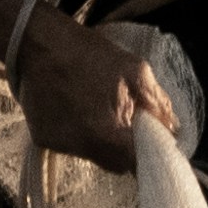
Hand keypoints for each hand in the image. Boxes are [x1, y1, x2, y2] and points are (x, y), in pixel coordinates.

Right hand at [11, 3, 183, 169]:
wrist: (35, 42)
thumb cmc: (87, 53)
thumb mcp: (134, 70)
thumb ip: (157, 103)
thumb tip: (172, 127)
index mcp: (105, 135)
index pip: (136, 165)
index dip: (148, 155)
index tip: (152, 141)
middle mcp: (80, 148)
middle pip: (115, 164)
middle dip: (126, 147)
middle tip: (127, 119)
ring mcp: (59, 146)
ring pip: (93, 155)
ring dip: (102, 139)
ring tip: (97, 107)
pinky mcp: (43, 140)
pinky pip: (72, 146)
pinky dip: (80, 133)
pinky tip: (76, 107)